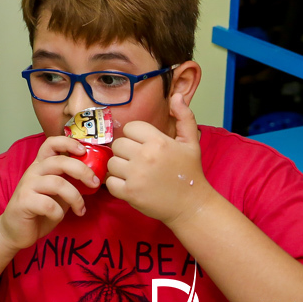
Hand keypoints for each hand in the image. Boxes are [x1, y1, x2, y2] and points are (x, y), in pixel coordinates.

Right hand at [0, 136, 92, 252]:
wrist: (15, 231)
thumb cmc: (39, 211)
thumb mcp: (57, 193)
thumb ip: (69, 182)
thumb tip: (93, 176)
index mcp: (41, 166)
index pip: (51, 143)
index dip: (68, 143)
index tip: (84, 151)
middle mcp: (33, 171)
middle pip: (59, 161)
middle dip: (82, 171)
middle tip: (94, 183)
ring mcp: (27, 186)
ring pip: (58, 183)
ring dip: (75, 197)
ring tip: (80, 209)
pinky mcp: (24, 202)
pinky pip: (49, 204)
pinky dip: (59, 212)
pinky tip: (59, 217)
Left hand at [106, 93, 214, 225]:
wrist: (192, 206)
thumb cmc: (189, 173)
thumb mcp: (191, 142)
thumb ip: (184, 117)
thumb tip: (176, 96)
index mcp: (158, 141)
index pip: (130, 128)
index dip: (136, 136)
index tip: (145, 146)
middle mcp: (145, 156)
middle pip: (118, 144)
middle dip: (126, 152)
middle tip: (140, 161)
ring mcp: (136, 175)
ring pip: (111, 162)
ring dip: (120, 168)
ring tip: (135, 173)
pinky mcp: (129, 193)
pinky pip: (110, 182)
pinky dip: (117, 184)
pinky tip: (131, 185)